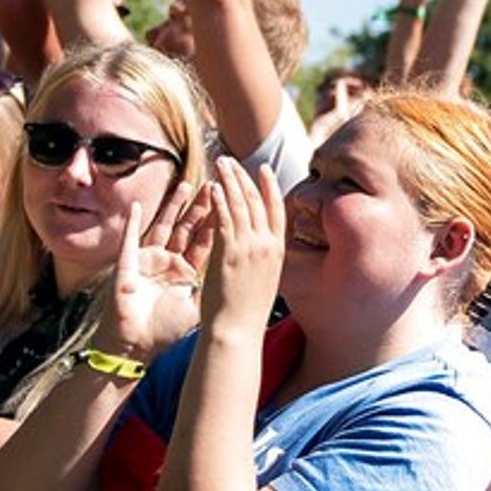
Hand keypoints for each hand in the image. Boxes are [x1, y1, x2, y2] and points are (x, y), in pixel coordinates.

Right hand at [102, 180, 215, 359]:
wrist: (135, 345)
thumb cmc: (163, 331)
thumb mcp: (195, 309)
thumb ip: (211, 290)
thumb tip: (235, 279)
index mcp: (186, 272)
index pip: (205, 241)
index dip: (217, 222)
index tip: (231, 202)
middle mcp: (169, 261)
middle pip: (187, 228)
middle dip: (201, 207)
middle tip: (214, 185)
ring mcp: (148, 260)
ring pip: (163, 226)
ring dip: (174, 207)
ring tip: (187, 186)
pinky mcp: (129, 264)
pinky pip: (131, 239)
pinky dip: (133, 222)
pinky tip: (138, 206)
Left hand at [199, 158, 285, 333]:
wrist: (237, 331)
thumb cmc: (246, 314)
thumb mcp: (264, 282)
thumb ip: (262, 261)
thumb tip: (259, 251)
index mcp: (277, 251)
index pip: (276, 210)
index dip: (270, 187)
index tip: (264, 168)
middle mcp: (267, 245)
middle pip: (257, 201)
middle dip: (244, 177)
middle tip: (232, 159)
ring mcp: (250, 247)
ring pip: (241, 204)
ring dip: (230, 180)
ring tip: (220, 163)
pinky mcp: (230, 251)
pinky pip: (225, 218)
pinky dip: (221, 199)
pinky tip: (214, 185)